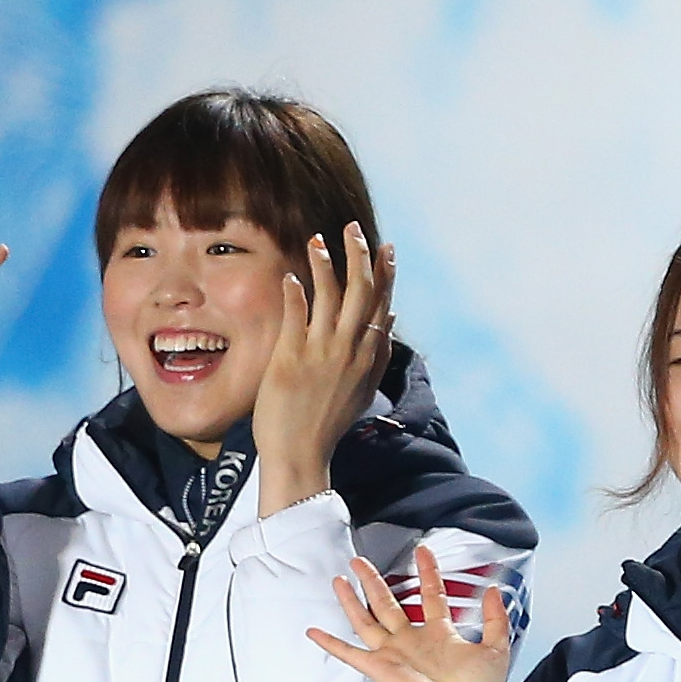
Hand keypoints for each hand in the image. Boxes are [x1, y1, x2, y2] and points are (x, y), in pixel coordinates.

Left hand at [251, 225, 394, 518]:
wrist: (301, 453)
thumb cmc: (329, 422)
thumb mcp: (363, 387)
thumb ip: (378, 352)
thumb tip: (390, 317)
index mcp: (368, 356)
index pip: (381, 304)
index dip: (384, 272)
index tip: (384, 246)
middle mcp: (350, 350)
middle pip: (360, 292)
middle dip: (358, 255)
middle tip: (351, 228)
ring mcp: (321, 352)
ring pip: (329, 296)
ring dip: (324, 264)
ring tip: (317, 240)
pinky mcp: (292, 357)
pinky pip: (295, 315)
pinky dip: (294, 293)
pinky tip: (290, 274)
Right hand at [309, 552, 514, 681]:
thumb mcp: (496, 649)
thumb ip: (496, 619)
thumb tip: (494, 590)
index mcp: (439, 636)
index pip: (432, 595)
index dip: (428, 572)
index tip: (423, 551)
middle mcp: (412, 642)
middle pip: (388, 603)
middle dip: (374, 580)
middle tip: (361, 560)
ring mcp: (394, 654)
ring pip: (366, 619)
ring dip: (352, 599)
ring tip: (340, 578)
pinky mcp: (379, 668)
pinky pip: (350, 653)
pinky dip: (331, 644)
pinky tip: (314, 632)